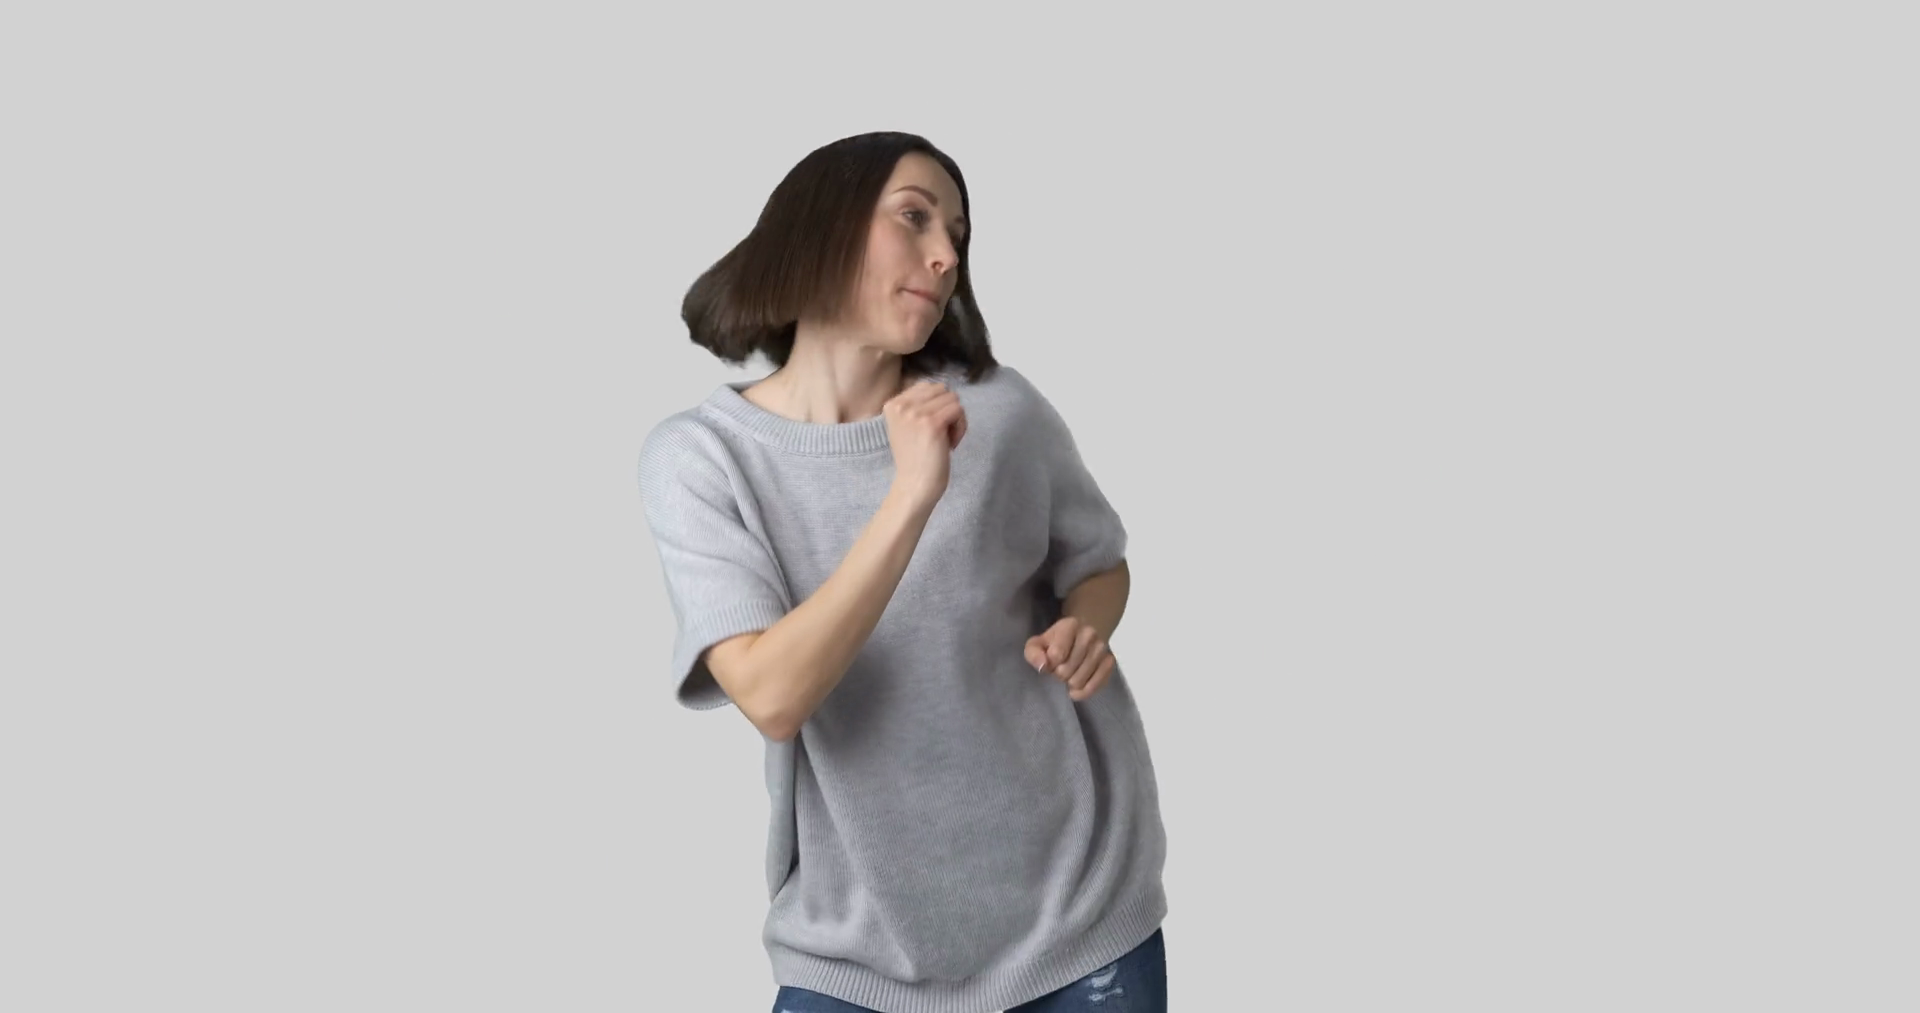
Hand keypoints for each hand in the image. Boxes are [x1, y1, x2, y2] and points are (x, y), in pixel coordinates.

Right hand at [883, 380, 966, 507]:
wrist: (914, 485)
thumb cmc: (914, 459)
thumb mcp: (905, 426)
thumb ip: (917, 406)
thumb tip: (944, 390)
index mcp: (892, 404)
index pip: (927, 386)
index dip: (936, 405)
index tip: (932, 428)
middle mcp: (901, 405)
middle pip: (942, 390)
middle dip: (947, 410)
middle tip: (942, 434)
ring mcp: (916, 413)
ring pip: (953, 399)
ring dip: (955, 419)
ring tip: (946, 439)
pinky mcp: (932, 423)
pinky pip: (958, 410)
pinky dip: (961, 427)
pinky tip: (951, 444)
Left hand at [1025, 617, 1115, 702]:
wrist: (1083, 634)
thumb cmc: (1057, 641)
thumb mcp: (1038, 643)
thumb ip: (1033, 653)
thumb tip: (1043, 666)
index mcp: (1071, 625)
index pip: (1056, 655)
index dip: (1049, 664)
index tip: (1050, 661)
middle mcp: (1089, 635)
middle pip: (1066, 671)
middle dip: (1059, 674)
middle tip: (1060, 668)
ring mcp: (1102, 648)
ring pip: (1079, 681)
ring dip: (1070, 682)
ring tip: (1070, 673)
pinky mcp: (1110, 662)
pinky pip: (1095, 687)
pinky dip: (1084, 692)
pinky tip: (1077, 688)